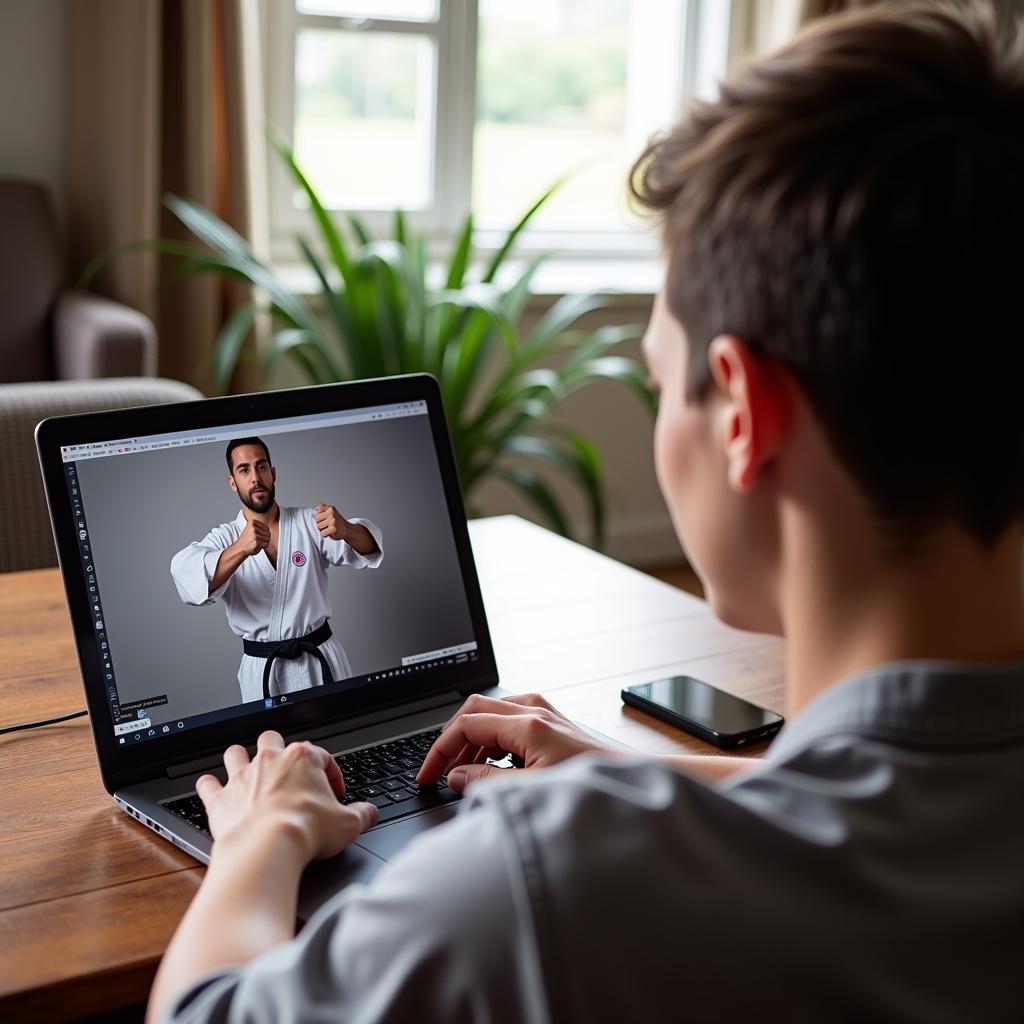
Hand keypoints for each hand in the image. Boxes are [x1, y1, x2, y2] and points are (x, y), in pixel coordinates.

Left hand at [196, 731, 378, 863]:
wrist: (268, 848)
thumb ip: (362, 814)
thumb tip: (369, 813)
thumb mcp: (347, 824)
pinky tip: (212, 789)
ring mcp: (242, 777)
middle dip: (278, 750)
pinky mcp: (220, 799)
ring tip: (247, 770)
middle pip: (272, 739)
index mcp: (302, 758)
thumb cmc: (305, 830)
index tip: (334, 792)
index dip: (331, 773)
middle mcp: (270, 760)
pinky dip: (209, 786)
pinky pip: (208, 784)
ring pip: (236, 752)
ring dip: (240, 759)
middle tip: (287, 771)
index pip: (321, 755)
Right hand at [235, 517, 270, 557]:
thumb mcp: (251, 529)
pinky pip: (266, 544)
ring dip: (264, 542)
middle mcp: (253, 527)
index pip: (267, 528)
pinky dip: (263, 546)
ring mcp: (255, 535)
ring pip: (268, 539)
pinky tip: (257, 546)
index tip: (257, 535)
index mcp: (252, 522)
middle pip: (268, 533)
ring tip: (256, 543)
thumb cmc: (247, 540)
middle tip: (257, 540)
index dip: (264, 533)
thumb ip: (260, 527)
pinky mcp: (256, 542)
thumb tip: (271, 528)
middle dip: (264, 538)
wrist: (240, 548)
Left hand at [313, 503, 347, 541]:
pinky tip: (330, 532)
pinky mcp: (333, 529)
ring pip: (318, 527)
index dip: (319, 518)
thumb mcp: (331, 512)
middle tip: (327, 525)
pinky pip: (322, 533)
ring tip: (329, 528)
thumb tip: (316, 508)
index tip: (325, 519)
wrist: (348, 530)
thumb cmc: (338, 522)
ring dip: (322, 530)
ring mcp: (333, 521)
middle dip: (320, 523)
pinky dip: (325, 535)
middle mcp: (332, 513)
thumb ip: (323, 508)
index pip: (317, 512)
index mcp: (330, 508)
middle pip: (316, 520)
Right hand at [417, 693, 611, 792]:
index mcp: (528, 724)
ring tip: (462, 774)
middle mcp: (533, 710)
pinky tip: (489, 767)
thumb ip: (489, 783)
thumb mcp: (532, 789)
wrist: (626, 781)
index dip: (441, 750)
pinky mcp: (547, 720)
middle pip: (473, 710)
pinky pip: (505, 720)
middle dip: (451, 740)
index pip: (467, 724)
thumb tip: (457, 778)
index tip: (428, 774)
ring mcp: (541, 711)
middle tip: (438, 770)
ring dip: (470, 742)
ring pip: (488, 713)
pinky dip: (489, 741)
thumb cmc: (588, 786)